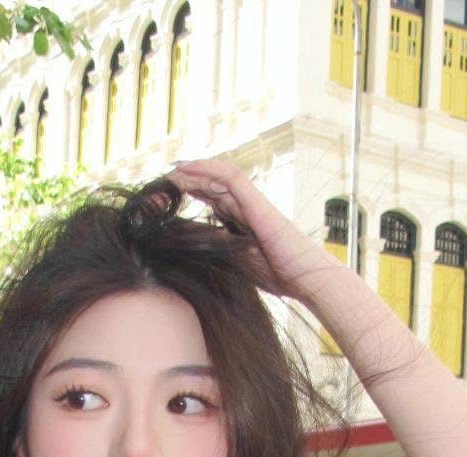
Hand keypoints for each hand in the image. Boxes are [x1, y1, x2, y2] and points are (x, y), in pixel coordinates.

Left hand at [167, 157, 341, 306]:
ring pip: (218, 176)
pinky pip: (230, 177)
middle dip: (186, 178)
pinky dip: (208, 170)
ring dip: (193, 170)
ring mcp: (251, 202)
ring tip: (171, 170)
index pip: (212, 198)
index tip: (167, 193)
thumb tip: (188, 247)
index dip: (191, 191)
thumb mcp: (237, 262)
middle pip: (212, 184)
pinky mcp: (257, 203)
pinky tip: (188, 169)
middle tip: (161, 179)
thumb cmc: (279, 275)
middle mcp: (245, 206)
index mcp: (241, 220)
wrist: (305, 277)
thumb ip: (218, 249)